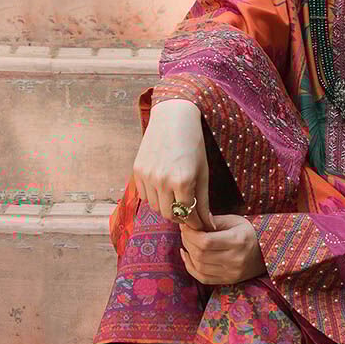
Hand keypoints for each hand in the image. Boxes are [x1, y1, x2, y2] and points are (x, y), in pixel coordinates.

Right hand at [133, 98, 212, 231]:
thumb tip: (207, 224)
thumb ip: (203, 201)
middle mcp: (162, 180)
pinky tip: (163, 189)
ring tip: (176, 199)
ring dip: (167, 208)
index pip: (187, 215)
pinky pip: (144, 195)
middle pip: (170, 215)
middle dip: (181, 218)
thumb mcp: (203, 173)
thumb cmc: (193, 144)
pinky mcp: (137, 171)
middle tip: (189, 214)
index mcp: (183, 181)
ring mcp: (147, 176)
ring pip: (156, 207)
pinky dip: (154, 197)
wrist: (172, 118)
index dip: (195, 223)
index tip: (200, 225)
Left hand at [179, 215, 266, 284]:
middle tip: (184, 232)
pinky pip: (202, 278)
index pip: (205, 241)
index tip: (185, 225)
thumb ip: (213, 220)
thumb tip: (191, 220)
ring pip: (199, 266)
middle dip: (187, 241)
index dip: (190, 234)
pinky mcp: (229, 280)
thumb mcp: (234, 221)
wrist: (266, 251)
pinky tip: (188, 255)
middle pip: (200, 254)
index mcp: (238, 241)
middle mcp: (235, 260)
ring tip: (187, 242)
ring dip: (188, 253)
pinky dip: (190, 266)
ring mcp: (232, 273)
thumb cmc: (248, 232)